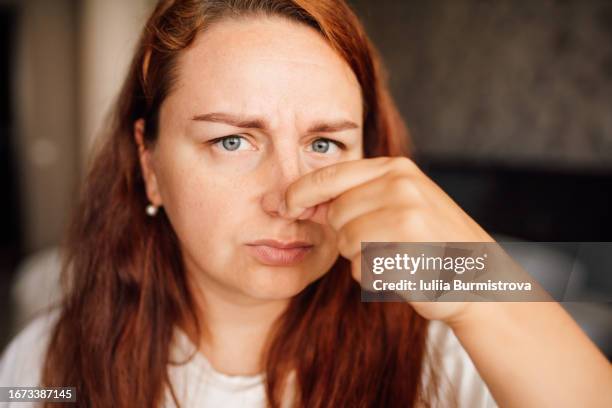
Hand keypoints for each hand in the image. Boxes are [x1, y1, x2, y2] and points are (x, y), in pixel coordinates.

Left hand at [280, 156, 495, 323]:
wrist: (479, 278)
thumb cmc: (432, 240)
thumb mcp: (401, 201)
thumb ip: (358, 195)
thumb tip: (299, 199)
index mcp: (396, 170)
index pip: (331, 175)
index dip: (301, 192)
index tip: (284, 206)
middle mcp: (401, 187)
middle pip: (335, 215)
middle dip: (346, 235)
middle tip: (381, 243)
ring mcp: (406, 219)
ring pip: (345, 244)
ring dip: (360, 258)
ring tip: (395, 256)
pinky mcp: (407, 254)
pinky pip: (361, 271)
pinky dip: (373, 278)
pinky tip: (402, 273)